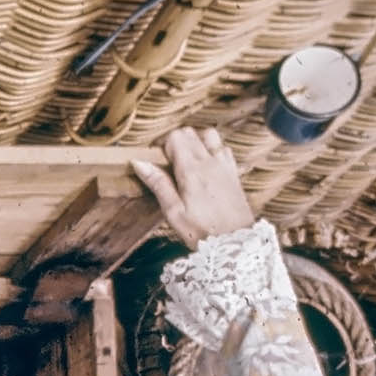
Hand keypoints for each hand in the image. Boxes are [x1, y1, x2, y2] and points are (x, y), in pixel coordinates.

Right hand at [131, 126, 255, 249]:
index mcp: (192, 170)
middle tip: (168, 163)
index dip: (162, 145)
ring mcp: (225, 165)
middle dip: (176, 142)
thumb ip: (158, 183)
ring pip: (209, 135)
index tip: (157, 161)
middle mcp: (210, 162)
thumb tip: (140, 162)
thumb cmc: (202, 230)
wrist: (235, 243)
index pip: (175, 136)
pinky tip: (205, 167)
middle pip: (190, 132)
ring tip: (187, 162)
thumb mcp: (173, 211)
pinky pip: (223, 148)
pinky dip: (212, 149)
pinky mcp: (233, 172)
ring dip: (196, 142)